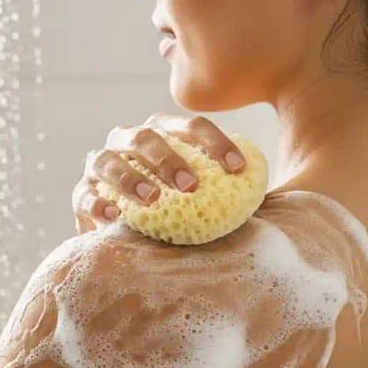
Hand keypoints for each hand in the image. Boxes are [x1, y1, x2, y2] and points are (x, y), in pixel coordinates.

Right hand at [71, 112, 247, 233]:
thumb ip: (233, 195)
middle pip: (145, 135)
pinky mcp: (82, 193)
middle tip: (190, 185)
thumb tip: (286, 203)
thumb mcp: (208, 201)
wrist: (130, 241)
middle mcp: (128, 141)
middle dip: (167, 156)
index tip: (239, 169)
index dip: (215, 142)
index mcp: (163, 133)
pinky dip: (97, 202)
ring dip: (130, 177)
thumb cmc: (180, 214)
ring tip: (152, 199)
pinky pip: (84, 194)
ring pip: (108, 159)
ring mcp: (100, 164)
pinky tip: (114, 217)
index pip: (190, 127)